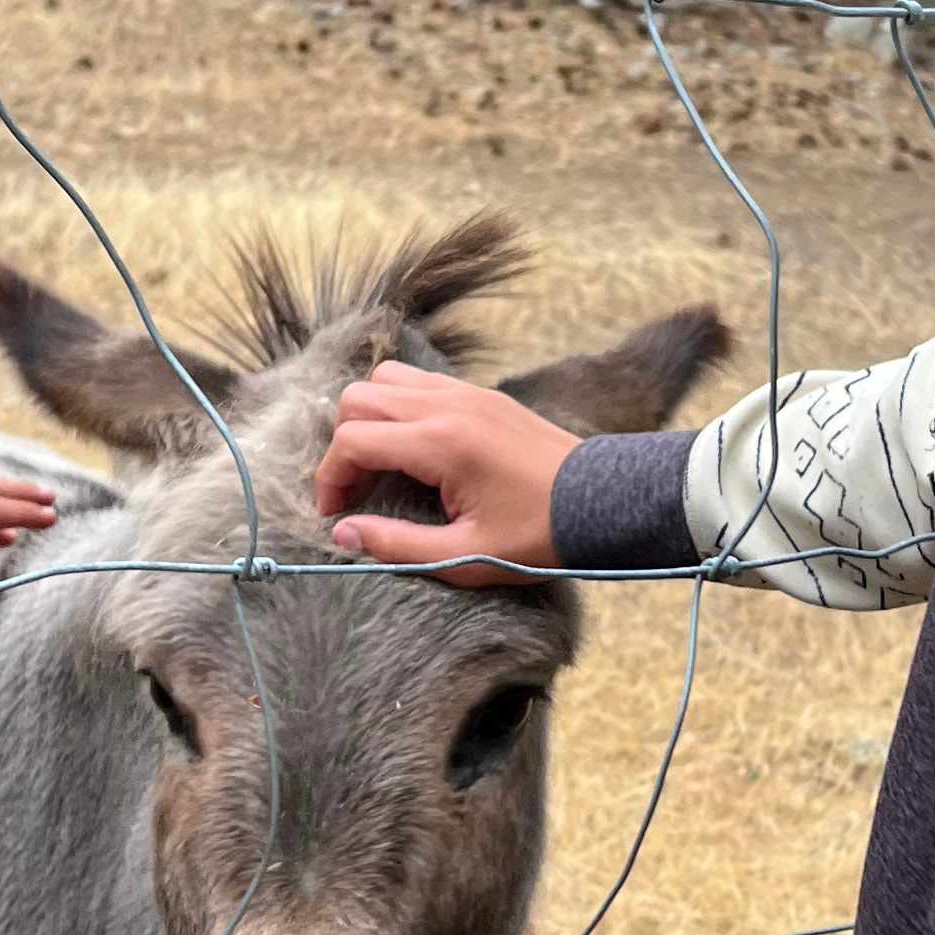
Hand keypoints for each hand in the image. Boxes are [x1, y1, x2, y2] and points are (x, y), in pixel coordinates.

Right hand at [313, 359, 574, 583]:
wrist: (604, 501)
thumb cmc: (540, 535)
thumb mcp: (465, 556)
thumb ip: (397, 546)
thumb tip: (343, 534)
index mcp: (441, 443)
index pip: (352, 440)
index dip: (330, 479)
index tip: (335, 514)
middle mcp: (448, 405)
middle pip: (359, 398)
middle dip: (343, 444)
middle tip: (356, 490)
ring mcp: (467, 393)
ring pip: (386, 378)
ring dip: (370, 417)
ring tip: (381, 465)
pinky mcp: (483, 394)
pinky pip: (420, 382)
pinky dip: (400, 407)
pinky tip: (415, 450)